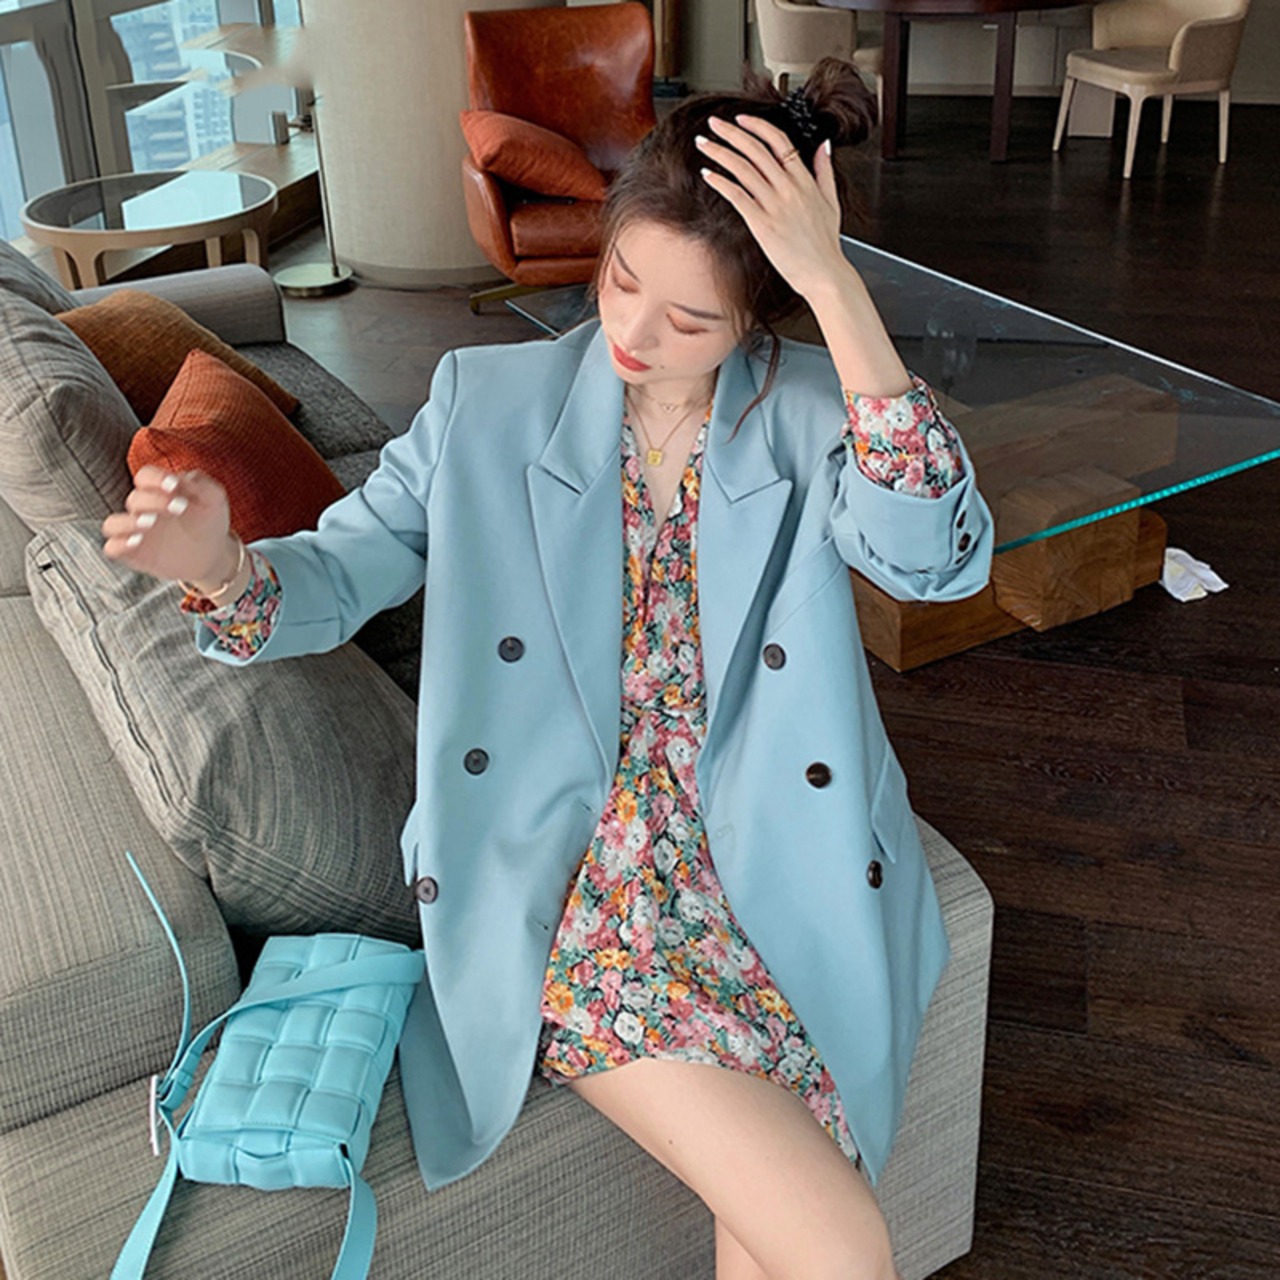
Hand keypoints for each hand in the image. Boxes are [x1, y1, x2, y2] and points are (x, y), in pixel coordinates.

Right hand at [101, 467, 235, 586]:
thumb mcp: (214, 499)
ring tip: (150, 524)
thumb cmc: (209, 521)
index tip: (174, 485)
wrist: (212, 555)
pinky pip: (113, 548)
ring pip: (113, 524)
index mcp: (159, 491)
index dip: (156, 478)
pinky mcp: (133, 554)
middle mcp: (142, 510)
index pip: (145, 476)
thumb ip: (203, 484)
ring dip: (127, 523)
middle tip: (180, 508)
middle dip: (154, 502)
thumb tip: (183, 477)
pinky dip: (120, 544)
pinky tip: (136, 543)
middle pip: (134, 499)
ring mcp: (135, 532)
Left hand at [696, 114, 847, 301]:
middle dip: (731, 133)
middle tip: (714, 123)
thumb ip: (825, 170)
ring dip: (719, 153)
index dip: (757, 126)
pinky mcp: (762, 224)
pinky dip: (720, 182)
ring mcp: (775, 205)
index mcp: (804, 180)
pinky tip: (708, 175)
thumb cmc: (825, 244)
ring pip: (743, 169)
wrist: (823, 273)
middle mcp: (789, 188)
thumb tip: (824, 146)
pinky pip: (737, 196)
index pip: (779, 141)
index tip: (741, 119)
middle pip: (756, 150)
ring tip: (704, 144)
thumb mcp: (832, 201)